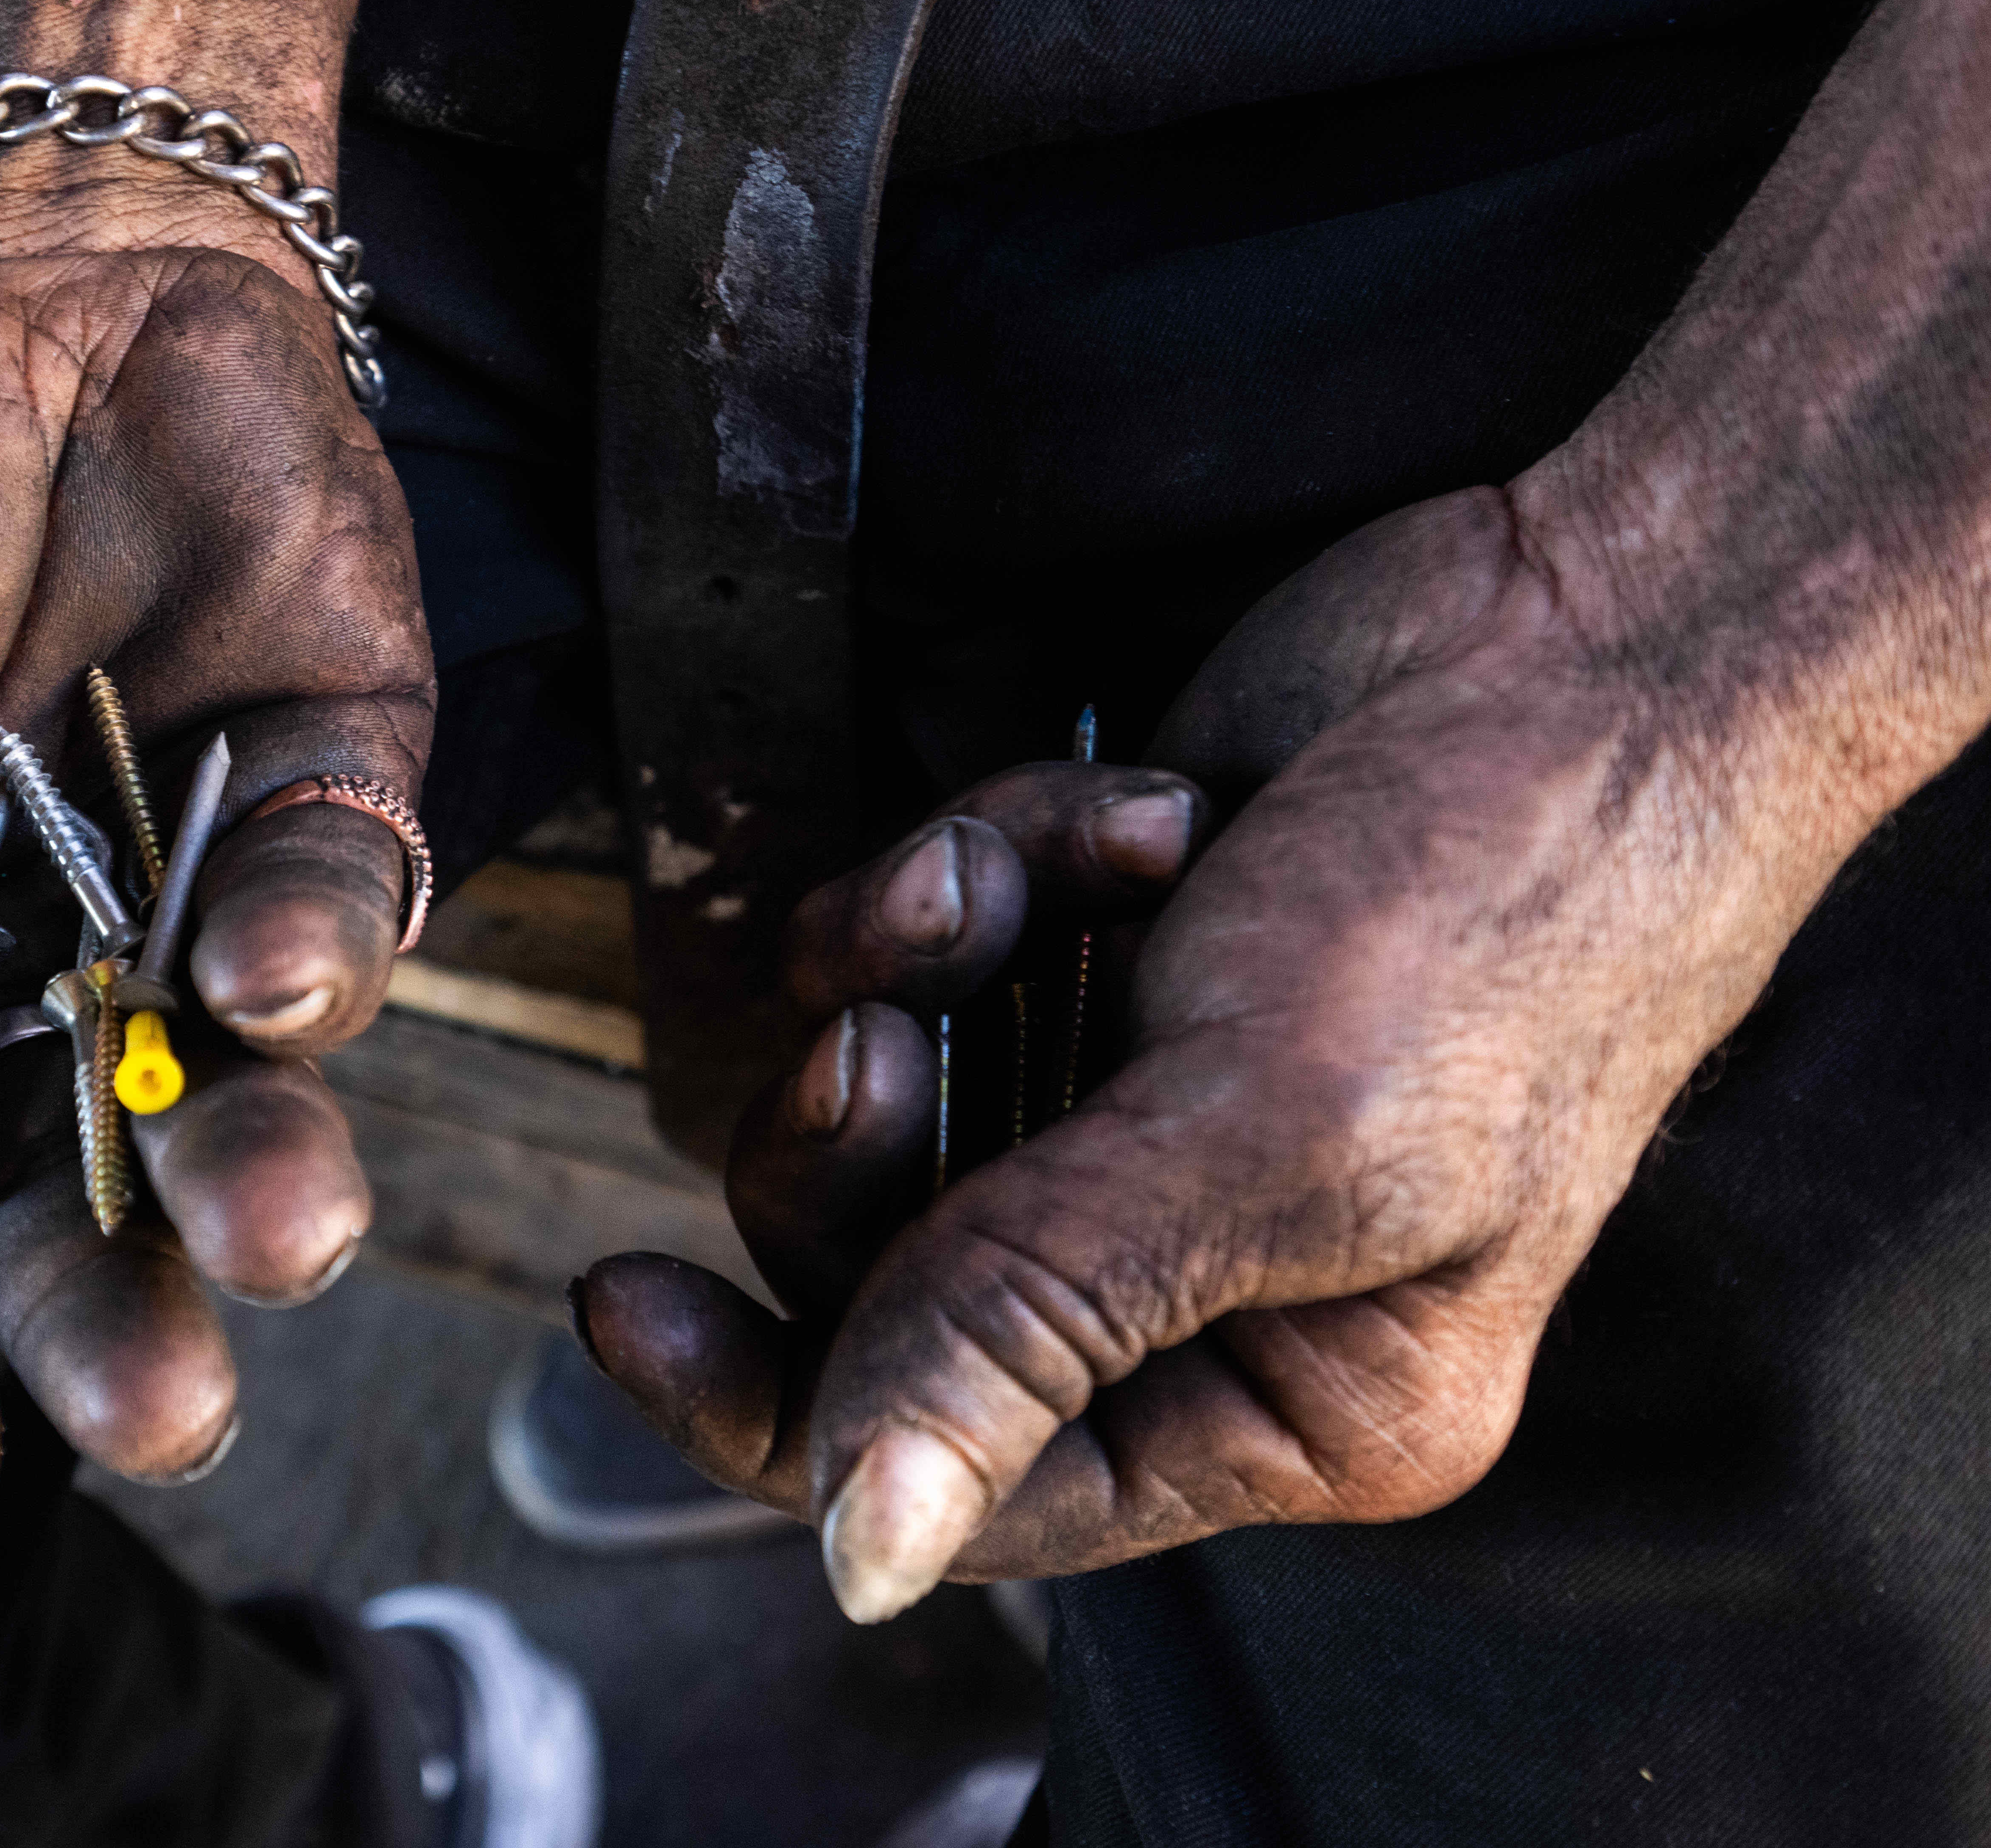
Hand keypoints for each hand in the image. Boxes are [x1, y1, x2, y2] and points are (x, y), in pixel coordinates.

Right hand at [0, 160, 428, 1553]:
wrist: (45, 284)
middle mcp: (40, 968)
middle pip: (70, 1197)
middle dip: (108, 1317)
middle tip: (158, 1417)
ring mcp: (195, 888)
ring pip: (236, 1086)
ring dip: (254, 1175)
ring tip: (272, 1240)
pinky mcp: (339, 784)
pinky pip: (339, 895)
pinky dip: (311, 946)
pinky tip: (266, 979)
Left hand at [578, 477, 1901, 1619]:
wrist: (1586, 645)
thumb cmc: (1503, 912)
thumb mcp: (1265, 1144)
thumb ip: (1033, 1331)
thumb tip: (861, 1560)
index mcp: (1284, 1396)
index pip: (967, 1477)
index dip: (777, 1413)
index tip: (618, 1303)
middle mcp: (1200, 1280)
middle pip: (886, 1278)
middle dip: (852, 1140)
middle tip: (880, 1023)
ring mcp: (1136, 1110)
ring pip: (883, 1094)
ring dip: (924, 963)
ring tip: (1019, 874)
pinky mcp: (1089, 960)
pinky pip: (931, 945)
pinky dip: (1001, 856)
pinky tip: (1140, 810)